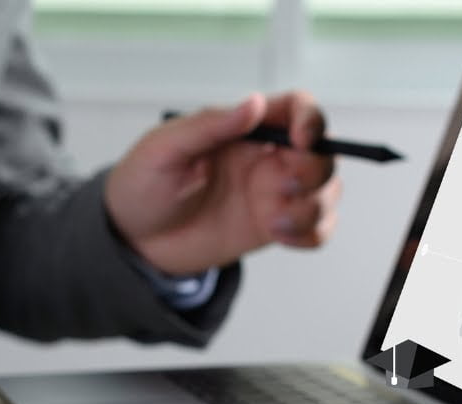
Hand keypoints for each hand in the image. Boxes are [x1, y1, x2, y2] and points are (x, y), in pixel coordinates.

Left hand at [105, 91, 341, 275]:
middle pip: (323, 153)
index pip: (297, 110)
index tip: (302, 141)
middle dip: (314, 171)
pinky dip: (312, 233)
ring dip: (314, 207)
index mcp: (245, 128)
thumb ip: (210, 126)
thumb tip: (253, 104)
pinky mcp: (274, 228)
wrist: (135, 241)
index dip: (312, 120)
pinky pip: (317, 228)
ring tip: (275, 222)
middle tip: (281, 186)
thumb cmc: (143, 185)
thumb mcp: (165, 149)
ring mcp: (274, 194)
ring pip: (326, 192)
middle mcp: (266, 158)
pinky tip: (281, 236)